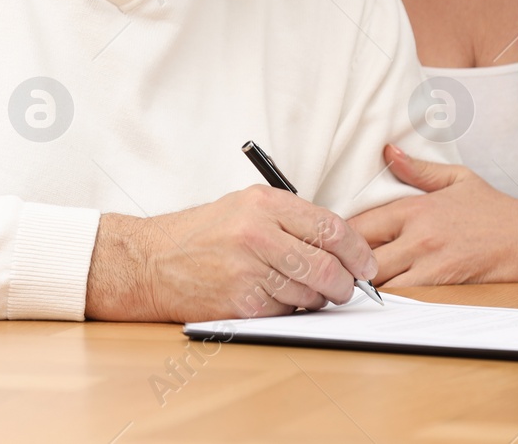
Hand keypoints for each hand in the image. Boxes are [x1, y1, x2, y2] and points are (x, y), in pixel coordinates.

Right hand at [84, 185, 377, 321]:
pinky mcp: (240, 303)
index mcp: (265, 204)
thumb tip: (341, 244)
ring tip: (300, 291)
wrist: (151, 261)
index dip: (358, 251)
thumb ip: (291, 219)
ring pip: (309, 294)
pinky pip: (284, 313)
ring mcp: (248, 270)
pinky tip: (273, 299)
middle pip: (326, 266)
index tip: (366, 265)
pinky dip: (287, 311)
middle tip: (347, 288)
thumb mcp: (246, 206)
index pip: (331, 228)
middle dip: (345, 284)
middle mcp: (258, 234)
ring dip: (315, 300)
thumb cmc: (201, 234)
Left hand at [350, 144, 517, 285]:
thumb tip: (389, 151)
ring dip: (365, 285)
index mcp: (415, 208)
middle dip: (347, 265)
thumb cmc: (494, 211)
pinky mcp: (442, 284)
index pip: (361, 223)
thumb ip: (418, 169)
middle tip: (338, 271)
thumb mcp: (457, 179)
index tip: (335, 243)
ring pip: (379, 280)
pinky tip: (382, 300)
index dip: (342, 236)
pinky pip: (404, 296)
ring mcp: (429, 262)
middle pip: (362, 255)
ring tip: (354, 287)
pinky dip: (390, 299)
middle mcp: (418, 235)